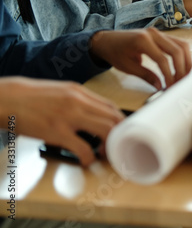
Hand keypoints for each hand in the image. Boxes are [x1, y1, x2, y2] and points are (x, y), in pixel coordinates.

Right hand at [0, 77, 123, 166]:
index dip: (120, 122)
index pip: (111, 106)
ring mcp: (69, 116)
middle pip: (114, 118)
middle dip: (120, 134)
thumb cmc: (30, 97)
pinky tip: (86, 160)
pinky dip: (89, 158)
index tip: (119, 132)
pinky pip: (83, 148)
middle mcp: (78, 102)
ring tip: (103, 153)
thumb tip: (94, 115)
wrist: (6, 99)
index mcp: (80, 92)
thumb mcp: (60, 91)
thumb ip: (79, 101)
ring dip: (109, 145)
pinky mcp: (57, 132)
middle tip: (115, 145)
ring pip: (105, 130)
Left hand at [90, 28, 191, 89]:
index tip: (170, 87)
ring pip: (182, 46)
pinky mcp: (163, 35)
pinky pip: (179, 44)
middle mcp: (154, 34)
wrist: (108, 40)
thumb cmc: (115, 52)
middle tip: (180, 83)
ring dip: (186, 62)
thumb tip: (160, 86)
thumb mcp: (128, 67)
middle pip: (177, 51)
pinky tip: (182, 68)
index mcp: (142, 40)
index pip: (162, 59)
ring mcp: (160, 33)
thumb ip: (146, 76)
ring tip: (184, 77)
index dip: (169, 75)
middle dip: (181, 69)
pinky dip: (184, 56)